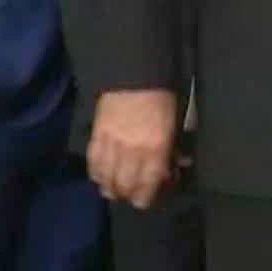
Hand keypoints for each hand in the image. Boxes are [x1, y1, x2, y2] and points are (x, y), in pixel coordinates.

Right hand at [87, 89, 177, 209]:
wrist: (133, 74)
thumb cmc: (161, 98)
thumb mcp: (174, 125)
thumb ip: (172, 148)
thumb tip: (178, 164)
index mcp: (155, 150)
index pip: (147, 186)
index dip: (147, 196)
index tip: (149, 196)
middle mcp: (131, 153)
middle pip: (124, 188)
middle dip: (130, 195)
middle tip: (134, 193)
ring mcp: (111, 146)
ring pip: (105, 180)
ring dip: (111, 188)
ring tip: (116, 188)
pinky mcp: (95, 137)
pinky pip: (93, 165)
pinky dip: (97, 174)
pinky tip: (102, 176)